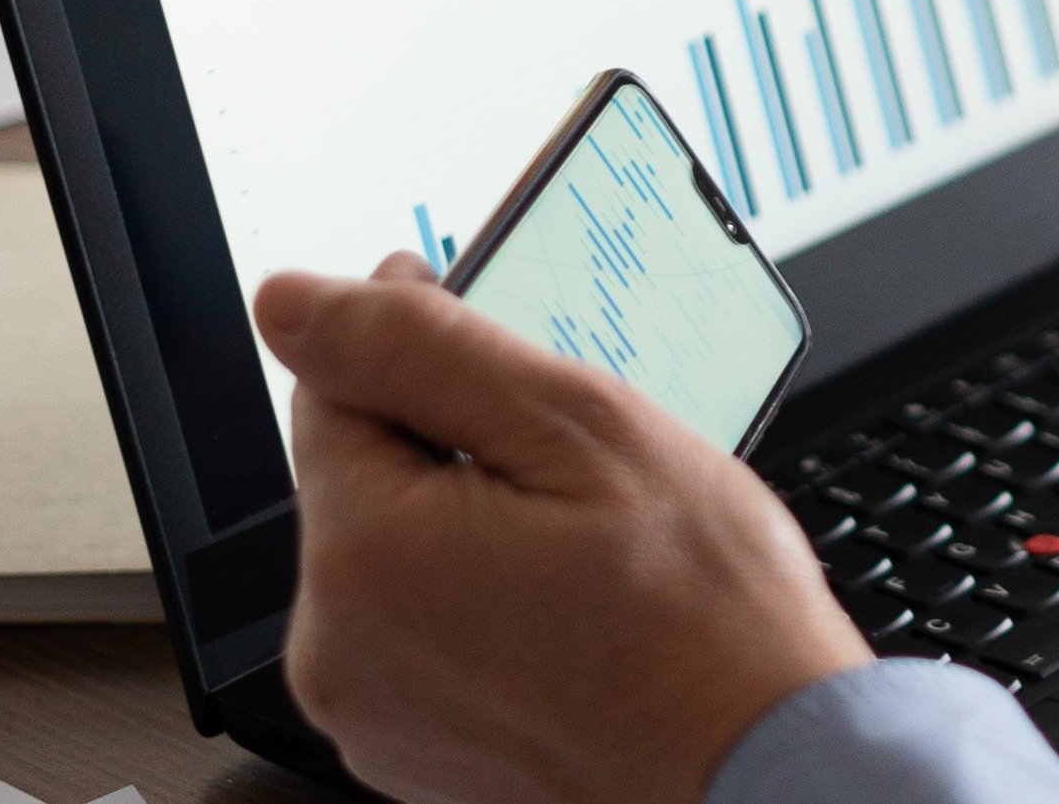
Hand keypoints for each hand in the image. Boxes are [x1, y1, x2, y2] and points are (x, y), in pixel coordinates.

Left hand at [255, 254, 868, 803]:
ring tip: (587, 544)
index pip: (334, 390)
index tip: (502, 344)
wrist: (766, 769)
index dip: (422, 347)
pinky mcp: (412, 753)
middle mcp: (337, 651)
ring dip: (471, 524)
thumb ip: (419, 349)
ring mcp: (373, 715)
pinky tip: (572, 606)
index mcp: (362, 557)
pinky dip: (483, 603)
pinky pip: (422, 635)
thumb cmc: (704, 619)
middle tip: (577, 464)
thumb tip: (292, 301)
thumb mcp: (579, 430)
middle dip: (456, 447)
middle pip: (364, 479)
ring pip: (396, 556)